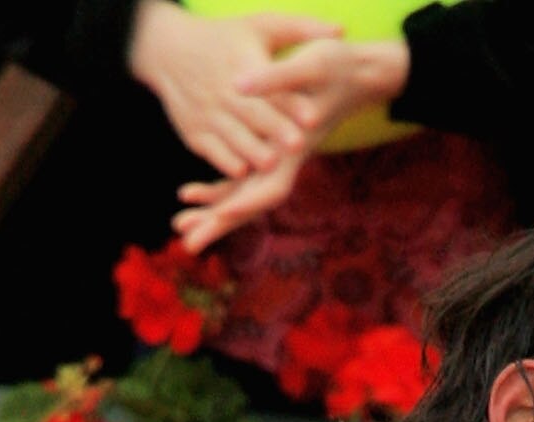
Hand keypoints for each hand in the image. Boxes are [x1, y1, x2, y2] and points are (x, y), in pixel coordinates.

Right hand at [127, 1, 343, 176]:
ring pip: (232, 136)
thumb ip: (301, 30)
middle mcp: (224, 90)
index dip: (291, 102)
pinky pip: (211, 151)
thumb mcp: (260, 26)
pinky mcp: (195, 133)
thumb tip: (341, 30)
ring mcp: (208, 113)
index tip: (312, 115)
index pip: (272, 86)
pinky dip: (225, 162)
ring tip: (270, 164)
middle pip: (253, 114)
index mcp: (243, 63)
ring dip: (250, 151)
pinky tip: (242, 173)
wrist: (169, 52)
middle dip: (274, 130)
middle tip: (297, 144)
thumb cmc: (225, 39)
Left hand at [169, 30, 409, 245]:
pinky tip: (188, 194)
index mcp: (295, 150)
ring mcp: (275, 162)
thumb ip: (275, 78)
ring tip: (179, 225)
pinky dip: (214, 190)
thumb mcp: (309, 65)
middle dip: (219, 223)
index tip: (223, 215)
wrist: (354, 74)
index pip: (273, 187)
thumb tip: (239, 85)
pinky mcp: (267, 154)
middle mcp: (285, 163)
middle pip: (251, 203)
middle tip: (188, 244)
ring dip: (210, 213)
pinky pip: (237, 180)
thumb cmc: (336, 68)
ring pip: (239, 196)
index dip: (249, 201)